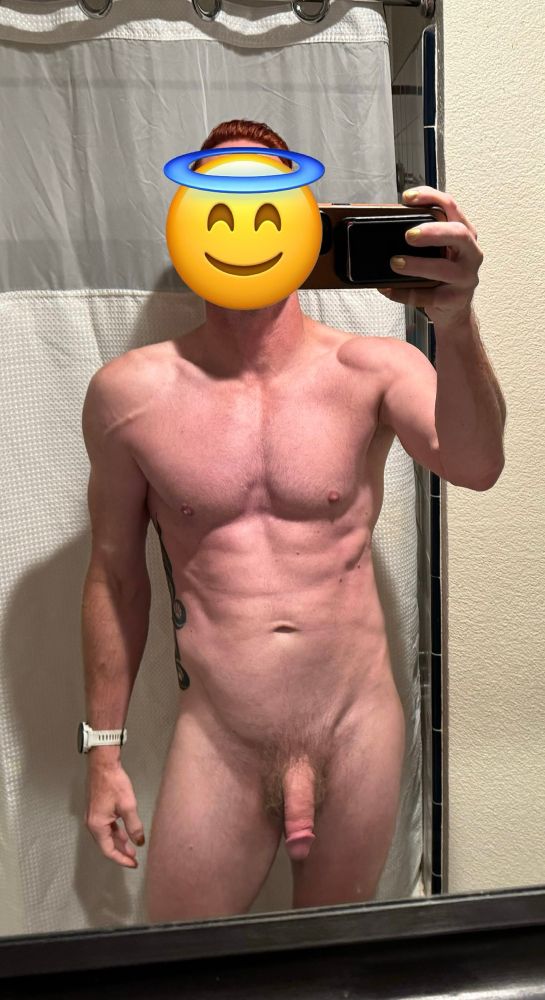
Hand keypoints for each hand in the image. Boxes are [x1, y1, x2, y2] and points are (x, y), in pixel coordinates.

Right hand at [85, 761, 144, 868]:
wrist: (103, 764)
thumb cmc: (114, 783)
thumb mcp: (128, 806)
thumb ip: (134, 826)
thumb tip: (139, 842)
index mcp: (97, 825)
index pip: (108, 850)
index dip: (122, 859)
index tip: (133, 864)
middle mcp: (92, 823)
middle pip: (106, 844)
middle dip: (121, 852)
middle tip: (134, 858)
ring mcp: (93, 816)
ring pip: (106, 835)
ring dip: (119, 842)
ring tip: (132, 847)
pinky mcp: (96, 809)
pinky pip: (105, 827)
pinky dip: (115, 832)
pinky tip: (125, 832)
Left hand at [378, 186, 483, 328]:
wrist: (453, 310)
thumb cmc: (442, 275)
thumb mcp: (438, 250)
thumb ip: (423, 236)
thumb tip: (387, 224)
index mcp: (464, 233)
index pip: (451, 206)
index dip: (431, 197)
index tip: (408, 197)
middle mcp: (470, 253)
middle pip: (458, 234)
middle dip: (432, 232)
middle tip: (408, 235)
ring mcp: (466, 277)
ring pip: (444, 269)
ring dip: (417, 265)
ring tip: (395, 263)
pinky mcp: (455, 299)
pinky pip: (429, 296)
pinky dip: (405, 292)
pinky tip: (388, 288)